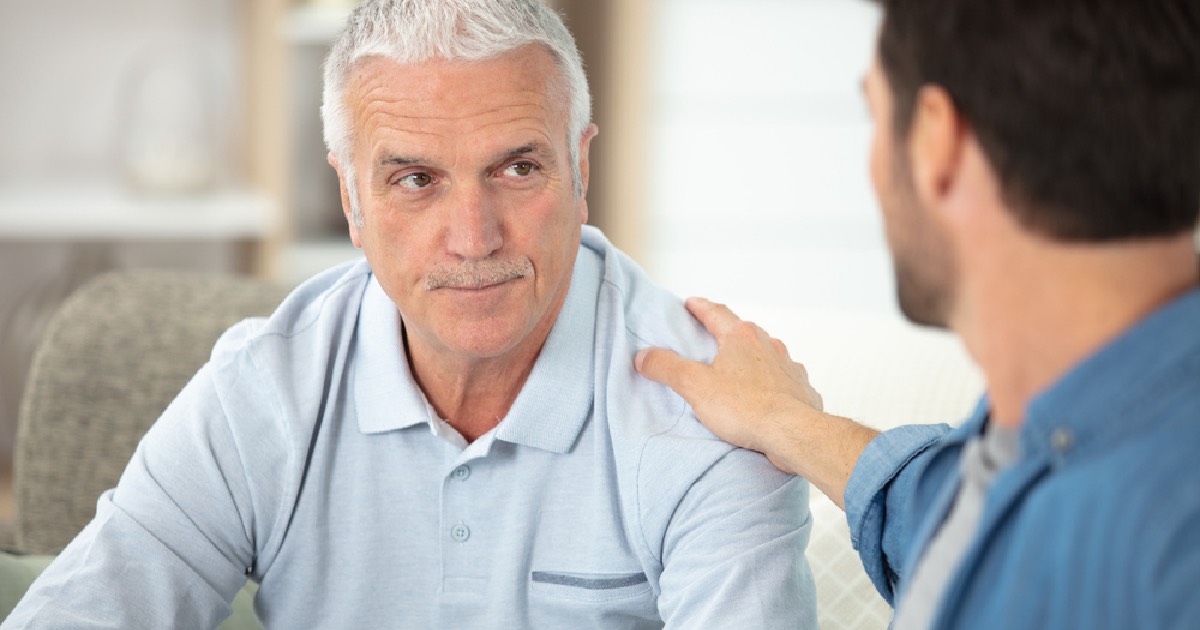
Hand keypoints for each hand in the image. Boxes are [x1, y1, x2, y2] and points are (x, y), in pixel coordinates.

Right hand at [635, 297, 823, 474]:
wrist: (792, 433)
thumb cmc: (746, 408)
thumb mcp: (695, 385)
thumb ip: (667, 368)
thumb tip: (645, 356)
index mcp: (742, 338)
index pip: (717, 313)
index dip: (701, 307)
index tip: (691, 304)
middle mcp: (768, 346)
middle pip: (744, 332)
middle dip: (727, 333)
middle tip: (712, 336)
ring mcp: (788, 367)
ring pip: (766, 355)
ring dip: (752, 358)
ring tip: (738, 370)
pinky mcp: (801, 390)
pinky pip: (784, 381)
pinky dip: (772, 383)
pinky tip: (766, 395)